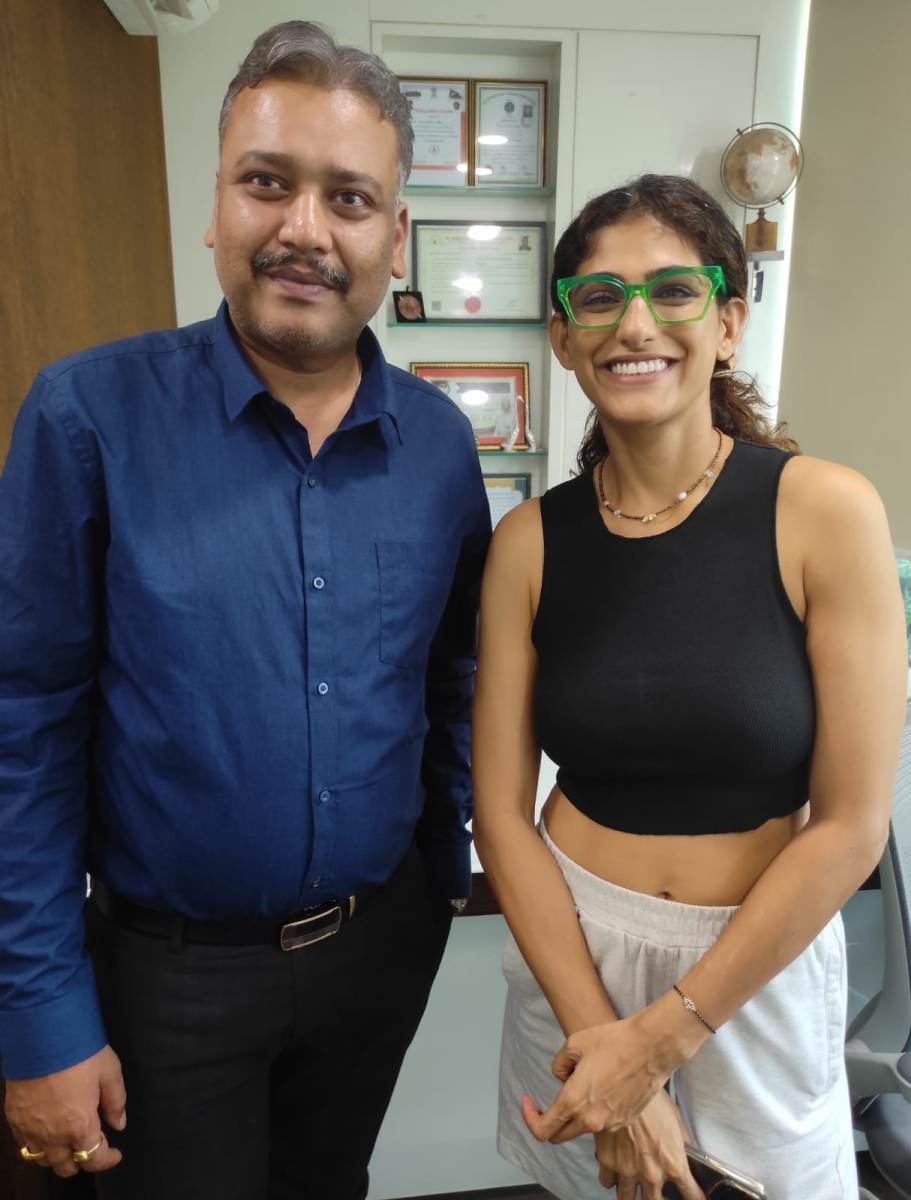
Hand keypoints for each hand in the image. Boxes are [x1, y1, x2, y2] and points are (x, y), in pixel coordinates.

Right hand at [4, 1045, 125, 1177]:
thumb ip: (116, 1101)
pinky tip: (47, 1132)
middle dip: (82, 1161)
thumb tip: (119, 1123)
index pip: (94, 1158)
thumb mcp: (109, 1071)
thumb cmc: (79, 1052)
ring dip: (58, 1157)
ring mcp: (30, 1129)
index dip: (108, 1160)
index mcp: (79, 1126)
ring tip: (69, 1142)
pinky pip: (25, 1145)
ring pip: (43, 1160)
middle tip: (92, 1146)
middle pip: (65, 1167)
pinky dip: (38, 1146)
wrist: (41, 1036)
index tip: (115, 1154)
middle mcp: (53, 1135)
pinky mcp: (14, 1119)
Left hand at [522, 1005, 702, 1142]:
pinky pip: (601, 1122)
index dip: (529, 1118)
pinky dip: (594, 1111)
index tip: (528, 1102)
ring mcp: (610, 1124)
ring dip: (574, 1114)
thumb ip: (559, 1064)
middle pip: (559, 1135)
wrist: (651, 1047)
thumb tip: (562, 1077)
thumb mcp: (574, 1043)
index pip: (542, 1129)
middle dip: (549, 1120)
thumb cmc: (614, 1041)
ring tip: (583, 1083)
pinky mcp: (624, 1120)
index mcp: (573, 1102)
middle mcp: (590, 1119)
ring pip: (581, 1128)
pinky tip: (602, 1086)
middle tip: (548, 1102)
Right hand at [593, 1090, 705, 1199]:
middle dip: (656, 1199)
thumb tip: (689, 1151)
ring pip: (627, 1198)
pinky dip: (610, 1178)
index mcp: (674, 1164)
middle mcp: (651, 1174)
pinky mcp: (607, 1162)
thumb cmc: (652, 1098)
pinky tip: (613, 1168)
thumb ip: (682, 1141)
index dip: (694, 1199)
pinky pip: (607, 1182)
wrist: (625, 1084)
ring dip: (631, 1192)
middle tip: (655, 1190)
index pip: (691, 1195)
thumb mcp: (675, 1118)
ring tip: (631, 1182)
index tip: (693, 1199)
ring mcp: (627, 1171)